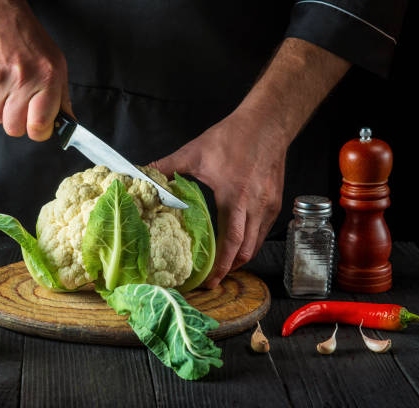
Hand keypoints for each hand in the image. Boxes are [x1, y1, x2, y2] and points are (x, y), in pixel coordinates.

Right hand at [0, 0, 70, 139]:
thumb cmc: (29, 42)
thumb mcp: (56, 65)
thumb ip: (62, 99)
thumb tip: (67, 125)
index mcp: (46, 78)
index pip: (39, 126)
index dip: (38, 131)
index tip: (38, 126)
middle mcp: (21, 79)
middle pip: (13, 128)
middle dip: (17, 122)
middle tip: (20, 105)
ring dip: (1, 108)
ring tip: (6, 85)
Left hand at [151, 107, 288, 288]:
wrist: (267, 122)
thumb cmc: (234, 136)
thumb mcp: (195, 151)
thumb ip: (166, 166)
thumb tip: (142, 174)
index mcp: (235, 197)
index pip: (231, 243)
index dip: (221, 266)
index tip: (209, 281)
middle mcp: (256, 206)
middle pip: (247, 251)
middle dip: (230, 269)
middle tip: (214, 280)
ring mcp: (269, 205)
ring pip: (257, 243)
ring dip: (242, 257)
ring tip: (225, 266)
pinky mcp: (275, 201)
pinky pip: (264, 230)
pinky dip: (251, 241)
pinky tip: (238, 242)